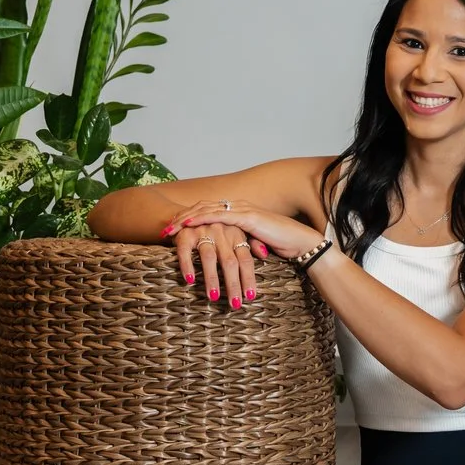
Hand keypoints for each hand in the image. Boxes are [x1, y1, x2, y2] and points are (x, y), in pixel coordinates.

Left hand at [167, 202, 323, 308]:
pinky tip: (189, 224)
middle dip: (181, 217)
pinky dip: (202, 218)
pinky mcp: (247, 217)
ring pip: (206, 209)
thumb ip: (239, 246)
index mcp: (239, 212)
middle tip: (163, 228)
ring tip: (170, 228)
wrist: (301, 243)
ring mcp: (242, 210)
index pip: (208, 211)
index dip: (189, 218)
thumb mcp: (254, 245)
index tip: (173, 229)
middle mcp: (238, 207)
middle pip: (202, 208)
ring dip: (186, 218)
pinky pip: (219, 215)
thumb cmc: (281, 246)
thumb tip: (225, 257)